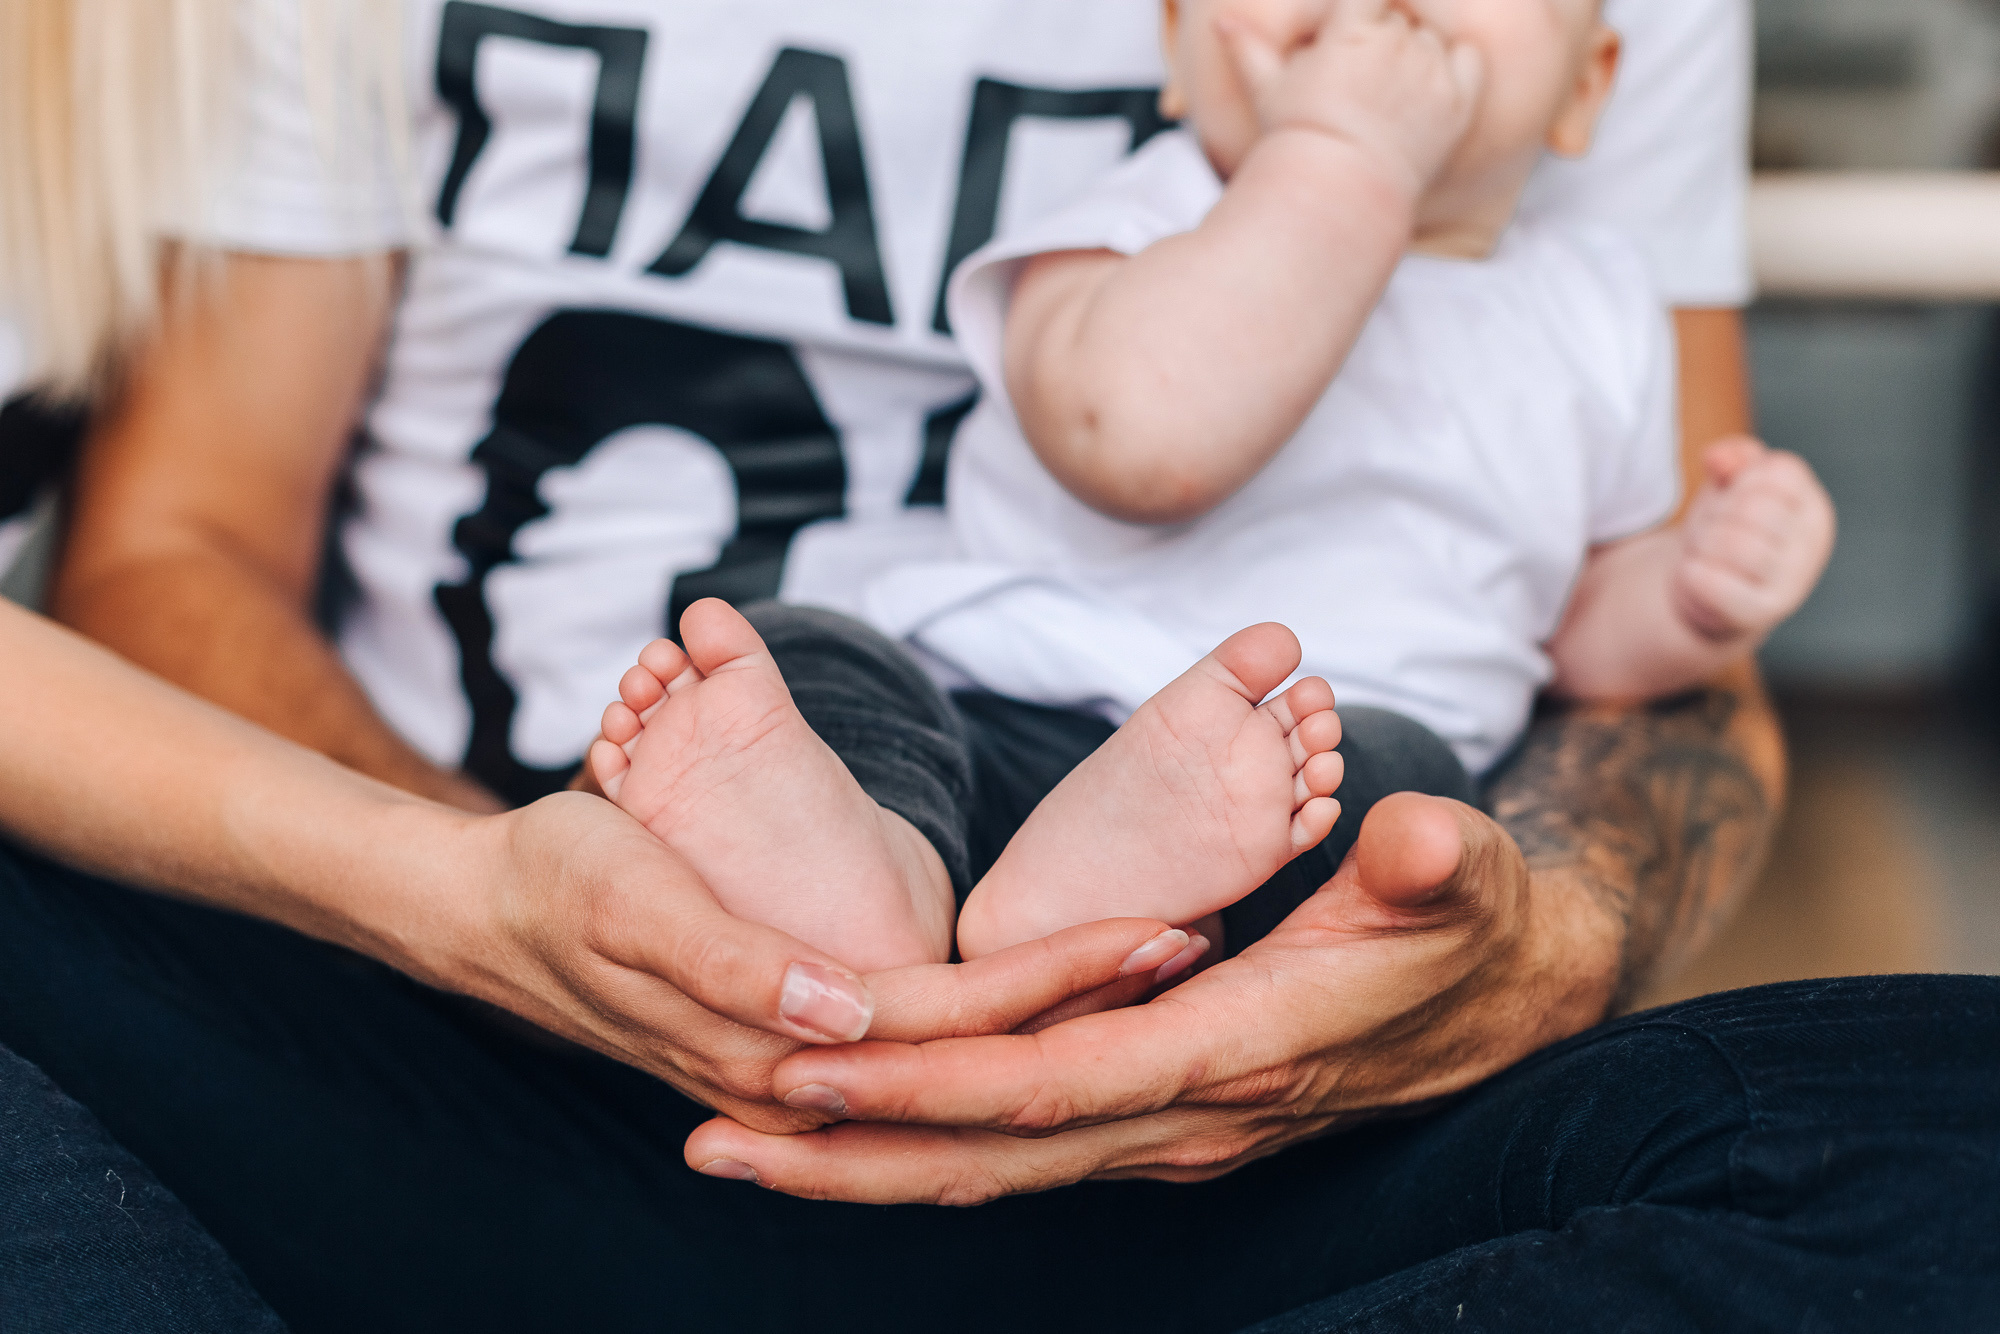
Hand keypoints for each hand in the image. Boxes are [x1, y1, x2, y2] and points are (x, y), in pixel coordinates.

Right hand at [438, 793, 1185, 1133]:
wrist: (489, 912)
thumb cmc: (564, 890)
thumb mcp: (636, 907)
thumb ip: (735, 967)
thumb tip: (838, 1010)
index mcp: (785, 1045)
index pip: (958, 1026)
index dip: (1062, 980)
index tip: (1163, 930)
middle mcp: (809, 1075)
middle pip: (981, 1050)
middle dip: (1090, 1001)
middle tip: (1199, 936)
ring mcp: (804, 1066)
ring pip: (958, 1055)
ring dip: (1053, 1014)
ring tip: (1152, 961)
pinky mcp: (795, 1041)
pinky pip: (918, 1046)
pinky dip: (990, 1025)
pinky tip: (1043, 1001)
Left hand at [680, 795, 1617, 1202]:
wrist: (1506, 999)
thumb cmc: (1470, 930)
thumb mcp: (1465, 881)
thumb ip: (1434, 863)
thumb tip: (1416, 841)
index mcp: (1234, 1055)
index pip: (1056, 1087)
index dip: (930, 1088)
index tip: (808, 1077)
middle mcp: (1187, 1116)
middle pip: (994, 1155)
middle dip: (849, 1160)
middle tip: (707, 1146)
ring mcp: (1171, 1125)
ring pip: (997, 1163)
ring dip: (868, 1163)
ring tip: (735, 1146)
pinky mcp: (1159, 1110)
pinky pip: (1024, 1143)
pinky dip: (928, 1142)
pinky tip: (852, 1124)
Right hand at [1221, 0, 1483, 198]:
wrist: (1339, 197)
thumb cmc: (1297, 145)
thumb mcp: (1268, 92)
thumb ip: (1249, 50)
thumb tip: (1222, 23)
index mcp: (1352, 28)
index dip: (1360, 15)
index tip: (1351, 38)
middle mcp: (1397, 43)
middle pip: (1400, 20)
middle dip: (1383, 43)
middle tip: (1361, 85)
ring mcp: (1431, 71)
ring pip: (1431, 39)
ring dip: (1416, 57)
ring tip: (1387, 100)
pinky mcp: (1457, 101)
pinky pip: (1468, 58)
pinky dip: (1455, 65)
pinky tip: (1428, 90)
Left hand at [1673, 437, 1835, 644]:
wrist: (1710, 594)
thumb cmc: (1726, 530)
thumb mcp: (1732, 485)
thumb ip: (1735, 457)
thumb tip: (1719, 458)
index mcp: (1813, 509)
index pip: (1779, 471)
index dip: (1741, 479)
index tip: (1732, 498)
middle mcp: (1813, 545)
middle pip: (1753, 506)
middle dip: (1715, 513)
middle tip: (1709, 530)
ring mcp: (1793, 582)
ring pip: (1732, 542)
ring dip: (1701, 543)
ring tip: (1702, 551)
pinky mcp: (1762, 612)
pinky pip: (1714, 581)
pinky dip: (1692, 572)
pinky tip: (1695, 574)